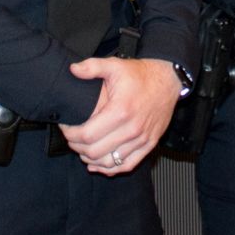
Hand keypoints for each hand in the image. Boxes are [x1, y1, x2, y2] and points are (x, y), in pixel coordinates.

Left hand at [59, 58, 180, 174]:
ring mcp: (142, 139)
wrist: (168, 81)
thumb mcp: (115, 65)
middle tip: (71, 139)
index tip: (65, 128)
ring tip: (82, 149)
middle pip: (95, 151)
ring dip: (91, 159)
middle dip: (77, 147)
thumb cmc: (140, 75)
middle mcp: (132, 129)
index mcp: (120, 111)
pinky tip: (98, 164)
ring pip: (109, 162)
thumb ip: (92, 67)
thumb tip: (72, 70)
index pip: (87, 135)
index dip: (71, 135)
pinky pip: (127, 165)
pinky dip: (110, 169)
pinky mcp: (149, 144)